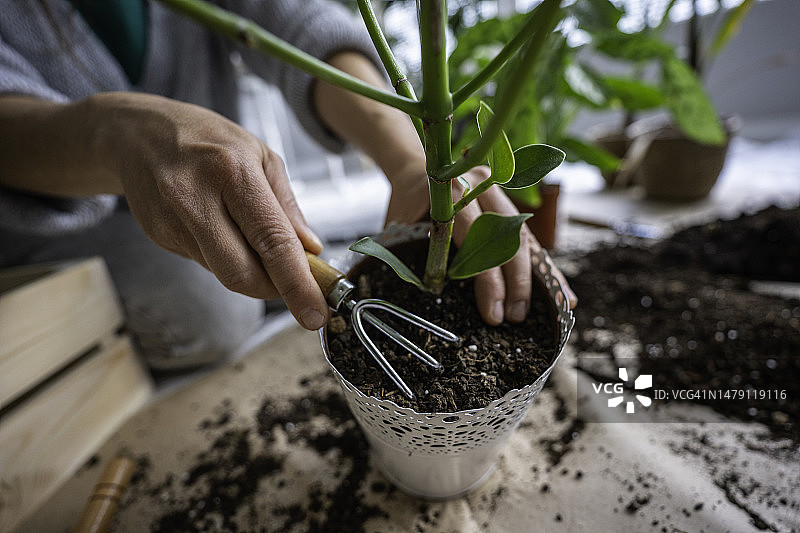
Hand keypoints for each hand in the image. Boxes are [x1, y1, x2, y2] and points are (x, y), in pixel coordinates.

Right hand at [92, 93, 328, 329]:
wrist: (137, 132)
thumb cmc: (209, 139)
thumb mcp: (260, 156)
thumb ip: (287, 207)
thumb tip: (311, 251)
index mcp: (232, 171)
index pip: (272, 241)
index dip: (297, 285)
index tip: (316, 314)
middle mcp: (196, 196)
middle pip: (242, 274)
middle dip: (273, 289)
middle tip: (290, 281)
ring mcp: (171, 220)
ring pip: (223, 272)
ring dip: (248, 268)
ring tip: (245, 230)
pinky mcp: (158, 235)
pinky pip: (204, 263)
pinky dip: (223, 255)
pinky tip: (217, 225)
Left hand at [386, 166, 576, 324]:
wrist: (417, 170)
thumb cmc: (406, 203)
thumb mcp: (402, 226)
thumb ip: (420, 253)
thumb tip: (435, 296)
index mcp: (456, 190)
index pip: (479, 240)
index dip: (489, 279)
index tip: (493, 312)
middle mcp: (485, 188)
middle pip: (509, 239)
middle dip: (517, 282)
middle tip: (516, 317)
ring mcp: (501, 197)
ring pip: (527, 239)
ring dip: (539, 277)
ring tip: (556, 308)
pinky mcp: (510, 209)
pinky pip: (530, 241)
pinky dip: (544, 267)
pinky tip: (562, 291)